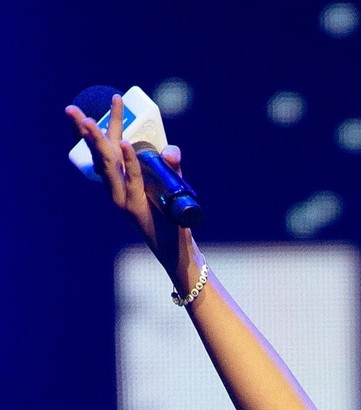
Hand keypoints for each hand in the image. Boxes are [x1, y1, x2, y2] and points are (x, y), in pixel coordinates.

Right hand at [65, 93, 186, 264]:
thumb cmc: (171, 216)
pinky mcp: (134, 206)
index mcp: (120, 178)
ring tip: (89, 121)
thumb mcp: (173, 184)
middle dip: (86, 130)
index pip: (109, 146)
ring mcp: (122, 197)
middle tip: (73, 110)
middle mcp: (117, 186)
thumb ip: (172, 165)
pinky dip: (129, 160)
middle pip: (99, 153)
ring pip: (108, 164)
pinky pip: (132, 178)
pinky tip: (124, 143)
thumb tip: (171, 151)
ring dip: (98, 141)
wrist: (175, 248)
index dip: (111, 121)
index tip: (116, 98)